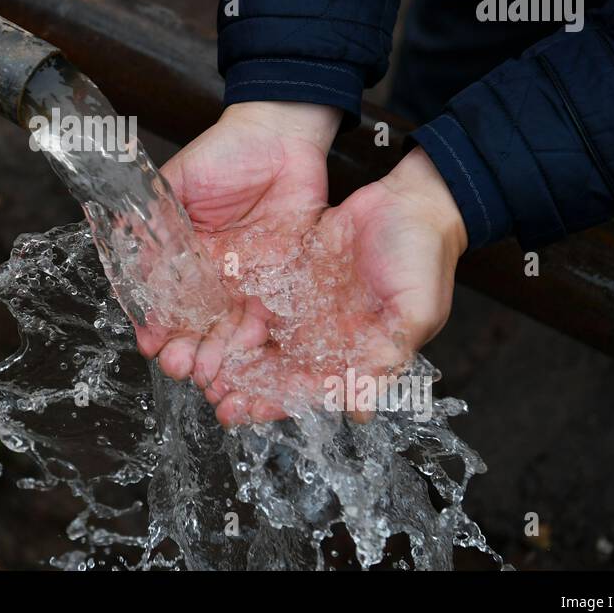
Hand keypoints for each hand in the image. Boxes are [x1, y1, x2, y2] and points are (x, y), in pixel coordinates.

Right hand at [136, 101, 340, 384]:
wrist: (283, 136)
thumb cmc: (226, 151)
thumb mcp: (178, 181)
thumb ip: (152, 216)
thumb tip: (120, 246)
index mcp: (182, 255)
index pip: (163, 298)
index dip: (155, 323)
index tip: (149, 340)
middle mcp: (212, 276)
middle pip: (195, 323)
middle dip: (184, 349)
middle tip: (177, 366)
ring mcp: (246, 282)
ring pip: (228, 328)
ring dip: (217, 355)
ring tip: (208, 375)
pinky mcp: (282, 282)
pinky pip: (269, 317)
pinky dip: (257, 340)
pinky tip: (247, 356)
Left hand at [208, 147, 467, 425]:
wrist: (412, 199)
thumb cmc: (424, 256)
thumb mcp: (414, 309)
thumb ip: (388, 356)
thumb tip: (362, 410)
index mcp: (350, 351)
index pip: (305, 389)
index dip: (273, 403)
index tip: (242, 413)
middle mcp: (318, 333)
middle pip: (270, 367)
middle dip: (237, 383)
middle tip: (205, 391)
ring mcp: (298, 303)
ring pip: (252, 335)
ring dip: (222, 350)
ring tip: (190, 361)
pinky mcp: (282, 272)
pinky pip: (247, 295)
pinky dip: (223, 309)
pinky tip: (198, 317)